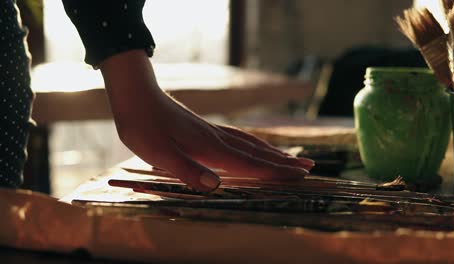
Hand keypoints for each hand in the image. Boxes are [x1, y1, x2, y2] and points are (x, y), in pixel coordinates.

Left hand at [100, 50, 313, 191]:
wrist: (137, 96)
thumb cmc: (143, 126)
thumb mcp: (158, 153)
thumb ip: (187, 170)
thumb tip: (216, 186)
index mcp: (209, 148)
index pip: (249, 164)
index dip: (275, 172)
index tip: (299, 176)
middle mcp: (217, 139)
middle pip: (257, 152)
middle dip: (284, 162)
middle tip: (309, 167)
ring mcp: (213, 132)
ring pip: (251, 143)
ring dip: (274, 152)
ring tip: (292, 157)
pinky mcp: (206, 129)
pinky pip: (240, 138)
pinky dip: (256, 145)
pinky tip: (256, 146)